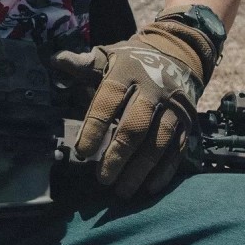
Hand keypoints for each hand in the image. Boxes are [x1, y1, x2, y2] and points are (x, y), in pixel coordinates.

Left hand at [52, 12, 218, 198]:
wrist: (176, 54)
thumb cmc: (131, 62)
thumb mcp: (108, 56)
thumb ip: (83, 64)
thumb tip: (56, 59)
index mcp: (127, 71)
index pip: (109, 99)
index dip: (95, 126)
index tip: (82, 152)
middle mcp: (153, 88)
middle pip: (135, 126)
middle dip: (118, 154)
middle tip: (102, 179)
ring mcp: (173, 106)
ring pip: (157, 142)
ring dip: (140, 169)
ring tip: (122, 190)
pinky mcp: (188, 122)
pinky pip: (178, 149)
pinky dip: (165, 170)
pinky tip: (149, 188)